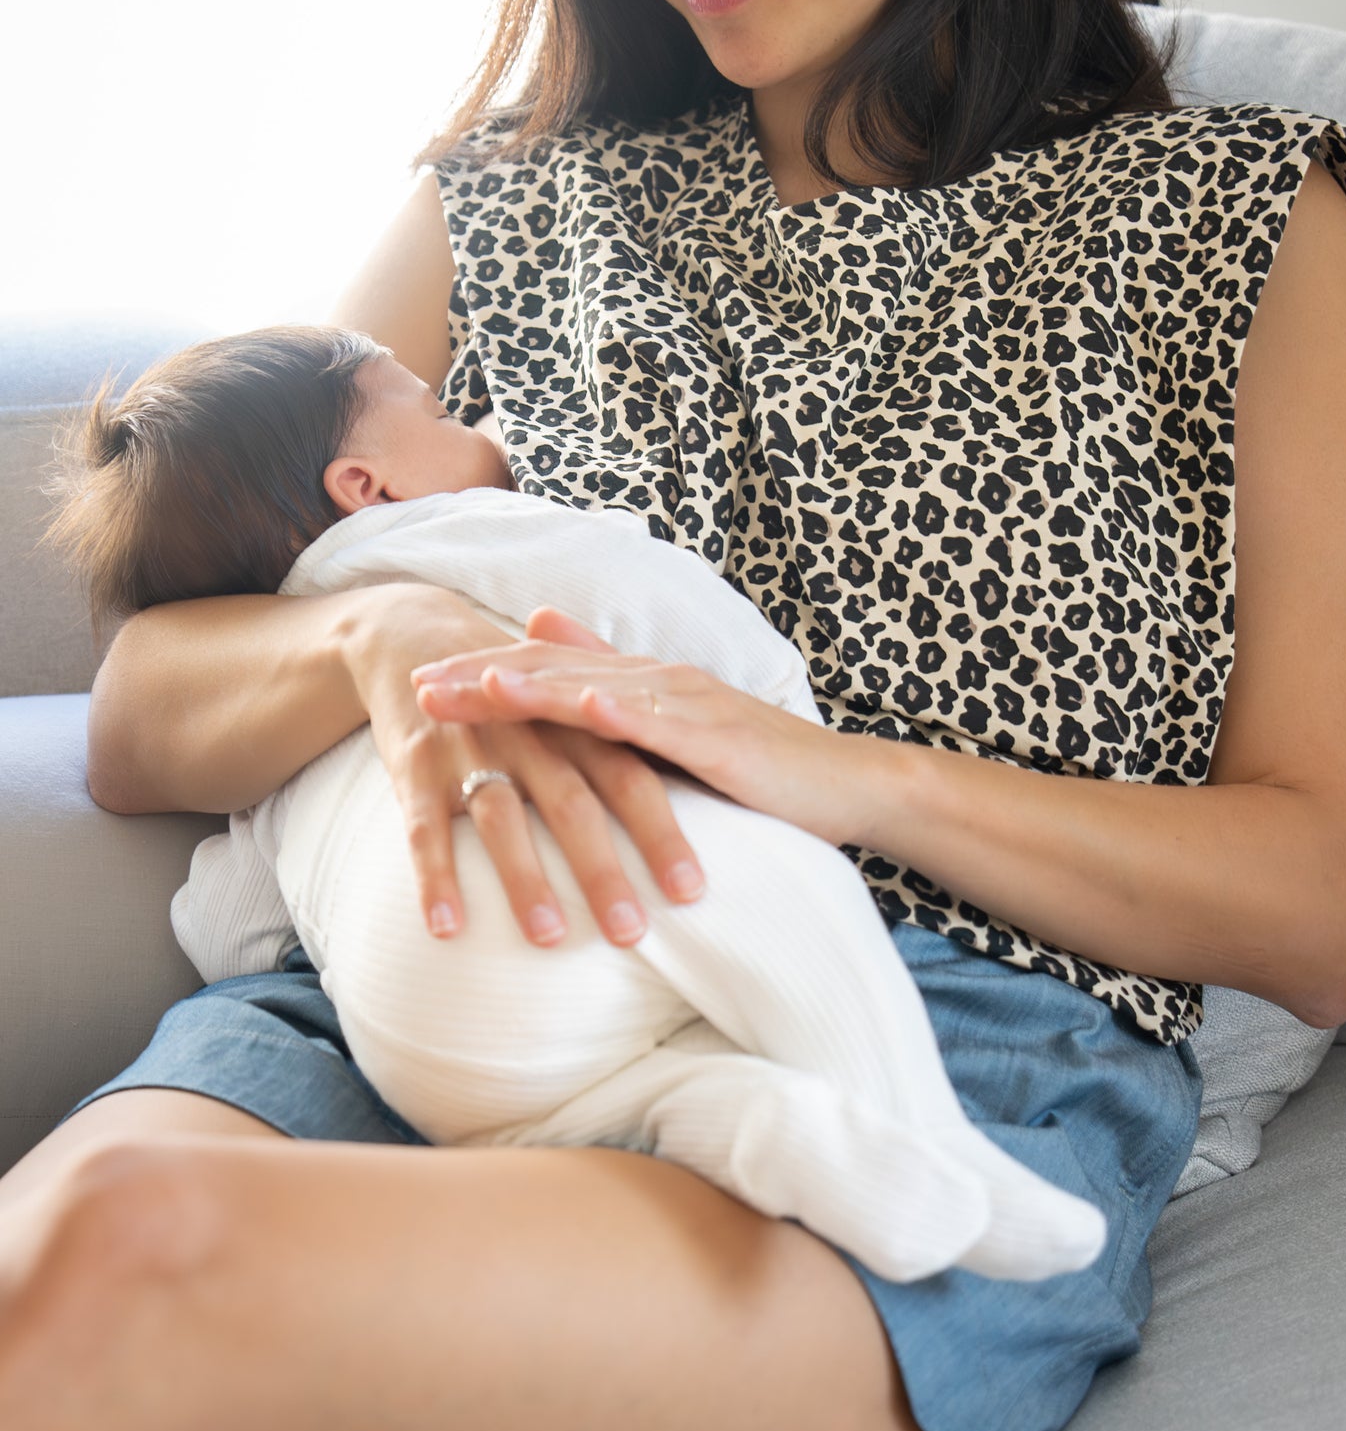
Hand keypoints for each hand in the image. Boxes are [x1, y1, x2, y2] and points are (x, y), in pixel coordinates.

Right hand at [340, 586, 702, 950]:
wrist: (417, 638)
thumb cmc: (513, 697)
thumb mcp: (567, 712)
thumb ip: (616, 753)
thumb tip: (694, 807)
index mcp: (575, 727)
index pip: (631, 780)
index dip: (661, 833)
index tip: (691, 893)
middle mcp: (530, 737)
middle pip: (573, 805)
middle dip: (602, 869)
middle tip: (630, 931)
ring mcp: (471, 751)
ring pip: (501, 819)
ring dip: (525, 879)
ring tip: (550, 938)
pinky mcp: (415, 769)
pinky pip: (423, 829)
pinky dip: (435, 877)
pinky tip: (447, 928)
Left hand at [413, 605, 855, 849]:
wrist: (844, 785)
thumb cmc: (756, 768)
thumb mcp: (673, 734)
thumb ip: (616, 699)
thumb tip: (543, 645)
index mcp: (640, 682)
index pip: (546, 670)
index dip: (481, 672)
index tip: (420, 681)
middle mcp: (654, 680)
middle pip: (554, 671)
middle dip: (482, 676)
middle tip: (416, 684)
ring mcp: (685, 704)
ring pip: (594, 689)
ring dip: (533, 685)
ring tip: (474, 686)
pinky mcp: (717, 738)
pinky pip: (660, 723)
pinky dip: (619, 711)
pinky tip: (582, 706)